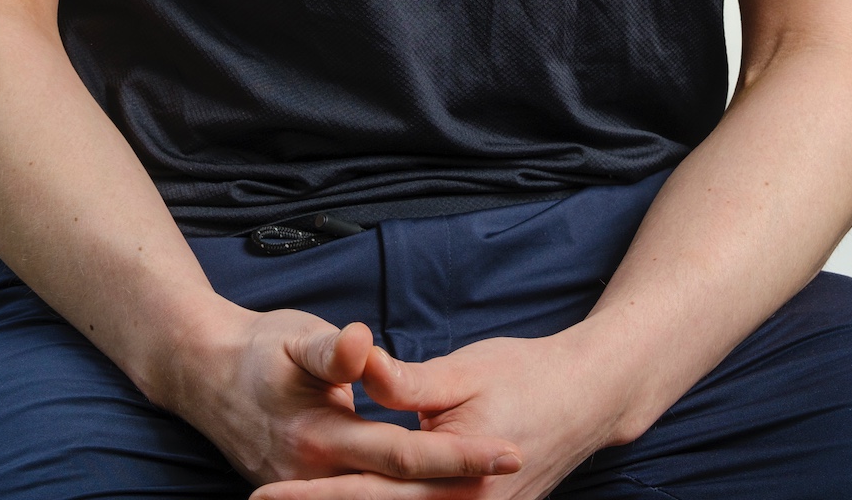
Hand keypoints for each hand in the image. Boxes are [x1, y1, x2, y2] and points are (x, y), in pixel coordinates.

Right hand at [164, 300, 523, 493]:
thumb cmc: (258, 350)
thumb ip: (332, 350)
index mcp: (321, 442)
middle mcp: (317, 479)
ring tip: (491, 486)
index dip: (459, 456)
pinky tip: (432, 493)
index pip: (405, 458)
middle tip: (517, 469)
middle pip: (404, 496)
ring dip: (433, 498)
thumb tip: (360, 345)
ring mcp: (310, 494)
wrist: (204, 376)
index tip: (510, 451)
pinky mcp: (308, 494)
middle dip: (462, 486)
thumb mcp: (296, 336)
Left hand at [253, 328, 619, 499]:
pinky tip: (359, 495)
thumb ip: (407, 382)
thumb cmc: (524, 375)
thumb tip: (358, 366)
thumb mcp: (463, 371)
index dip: (314, 496)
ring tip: (299, 499)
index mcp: (455, 479)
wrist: (586, 398)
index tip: (265, 494)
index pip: (367, 492)